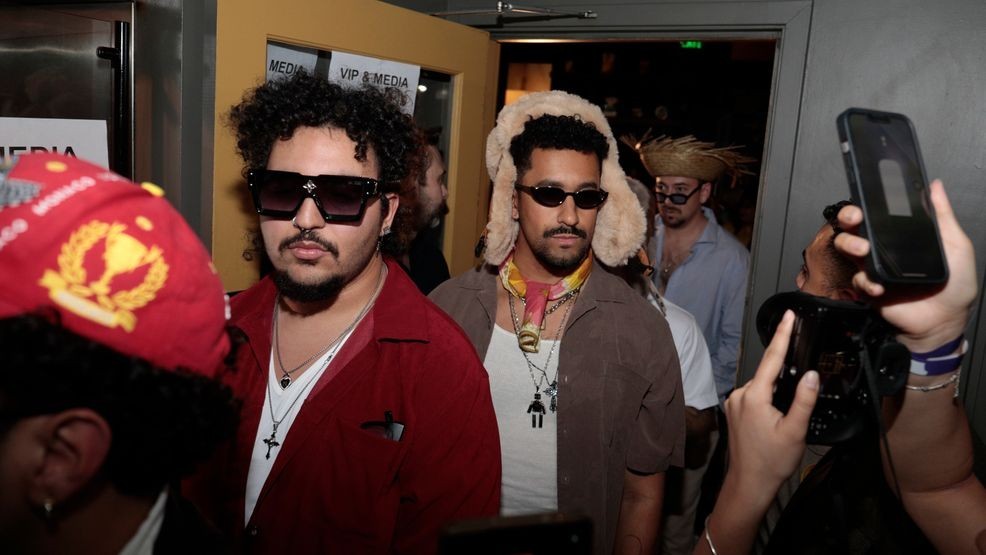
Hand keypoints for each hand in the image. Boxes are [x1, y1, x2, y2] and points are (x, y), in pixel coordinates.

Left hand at [724, 311, 818, 493]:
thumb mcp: (795, 430)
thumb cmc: (771, 461)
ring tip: (787, 414)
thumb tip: (812, 374)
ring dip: (776, 389)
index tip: (788, 315)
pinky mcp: (734, 411)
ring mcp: (734, 403)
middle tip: (797, 388)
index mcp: (754, 396)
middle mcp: (740, 395)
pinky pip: (755, 395)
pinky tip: (777, 415)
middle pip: (767, 373)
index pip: (771, 358)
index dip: (782, 334)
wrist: (749, 484)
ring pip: (762, 385)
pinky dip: (768, 397)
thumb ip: (804, 399)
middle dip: (785, 372)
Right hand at [833, 180, 977, 351]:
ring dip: (851, 244)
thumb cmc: (955, 285)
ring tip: (864, 250)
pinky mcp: (870, 288)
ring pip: (848, 248)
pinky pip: (858, 279)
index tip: (867, 196)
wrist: (946, 319)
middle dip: (849, 217)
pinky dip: (866, 282)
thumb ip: (944, 216)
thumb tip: (935, 186)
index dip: (868, 202)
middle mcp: (884, 248)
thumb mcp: (956, 245)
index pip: (879, 213)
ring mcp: (875, 267)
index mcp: (902, 235)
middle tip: (855, 218)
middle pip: (855, 225)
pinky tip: (880, 286)